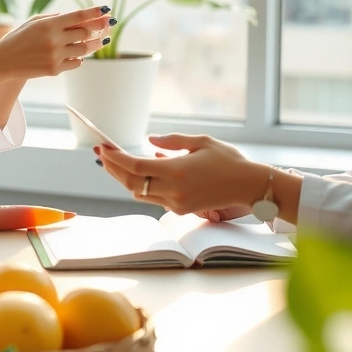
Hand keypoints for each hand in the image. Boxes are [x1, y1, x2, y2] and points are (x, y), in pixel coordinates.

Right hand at [0, 6, 113, 80]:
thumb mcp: (32, 22)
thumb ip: (54, 18)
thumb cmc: (17, 38)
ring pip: (84, 49)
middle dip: (99, 28)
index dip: (95, 13)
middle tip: (109, 24)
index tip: (108, 10)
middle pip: (85, 33)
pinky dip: (79, 58)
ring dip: (94, 44)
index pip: (78, 16)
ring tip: (102, 39)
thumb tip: (74, 17)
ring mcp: (55, 56)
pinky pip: (76, 63)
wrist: (2, 62)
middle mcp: (54, 39)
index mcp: (49, 24)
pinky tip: (81, 54)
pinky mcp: (54, 69)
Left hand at [95, 133, 266, 214]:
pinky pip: (154, 197)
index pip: (135, 167)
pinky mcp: (181, 209)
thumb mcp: (201, 141)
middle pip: (131, 182)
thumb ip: (172, 141)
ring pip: (139, 192)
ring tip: (115, 162)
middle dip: (113, 169)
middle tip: (103, 155)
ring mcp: (176, 203)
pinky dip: (143, 184)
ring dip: (125, 178)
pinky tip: (140, 171)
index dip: (116, 158)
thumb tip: (149, 141)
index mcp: (176, 171)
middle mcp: (173, 190)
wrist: (248, 186)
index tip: (104, 148)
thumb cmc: (227, 160)